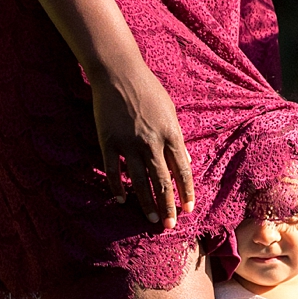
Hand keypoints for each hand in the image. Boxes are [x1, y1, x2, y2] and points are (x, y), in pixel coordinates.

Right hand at [91, 65, 194, 229]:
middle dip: (168, 205)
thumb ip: (177, 138)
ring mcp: (129, 144)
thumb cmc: (148, 90)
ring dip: (147, 203)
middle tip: (170, 225)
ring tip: (152, 219)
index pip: (182, 170)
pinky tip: (122, 200)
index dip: (186, 192)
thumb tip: (185, 161)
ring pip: (140, 181)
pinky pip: (113, 171)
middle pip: (162, 181)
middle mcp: (152, 142)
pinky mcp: (109, 142)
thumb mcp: (170, 111)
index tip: (188, 209)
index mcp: (170, 133)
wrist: (119, 73)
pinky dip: (117, 187)